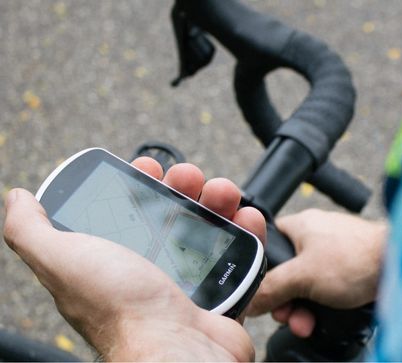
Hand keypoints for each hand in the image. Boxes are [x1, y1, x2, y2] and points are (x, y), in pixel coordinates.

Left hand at [3, 157, 265, 360]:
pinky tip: (246, 217)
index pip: (127, 208)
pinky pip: (237, 249)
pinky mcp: (219, 286)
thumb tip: (18, 199)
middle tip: (190, 178)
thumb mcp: (63, 261)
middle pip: (172, 211)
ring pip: (207, 224)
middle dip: (183, 184)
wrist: (178, 353)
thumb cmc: (121, 309)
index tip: (149, 169)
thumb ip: (31, 231)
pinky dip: (245, 228)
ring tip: (223, 193)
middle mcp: (150, 265)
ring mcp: (188, 276)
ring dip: (217, 199)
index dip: (139, 182)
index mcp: (116, 257)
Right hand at [248, 209, 385, 337]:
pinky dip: (321, 303)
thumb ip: (272, 288)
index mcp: (300, 225)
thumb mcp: (303, 276)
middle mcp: (315, 235)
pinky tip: (320, 318)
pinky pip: (325, 286)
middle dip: (285, 298)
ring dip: (302, 306)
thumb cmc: (355, 258)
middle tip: (286, 314)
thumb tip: (250, 301)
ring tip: (305, 324)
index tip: (264, 289)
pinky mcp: (348, 267)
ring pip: (306, 282)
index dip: (262, 267)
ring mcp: (333, 251)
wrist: (401, 266)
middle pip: (287, 270)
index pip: (268, 241)